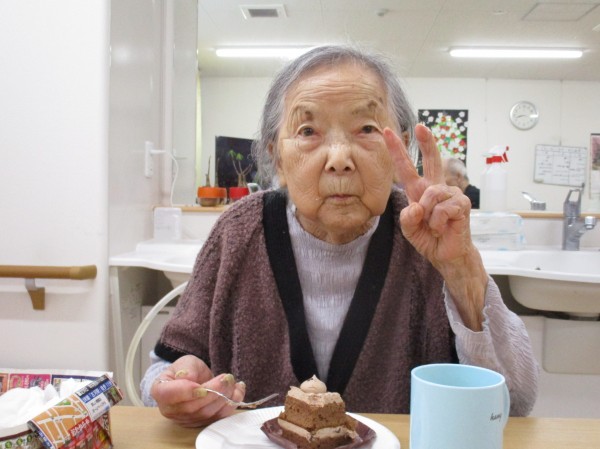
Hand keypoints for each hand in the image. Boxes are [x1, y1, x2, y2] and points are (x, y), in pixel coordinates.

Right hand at [151, 355, 245, 426]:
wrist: (193, 379)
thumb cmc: (186, 369)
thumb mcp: (185, 362)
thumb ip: (186, 368)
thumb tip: (187, 377)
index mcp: (160, 391)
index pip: (168, 395)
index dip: (186, 392)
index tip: (201, 385)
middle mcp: (171, 410)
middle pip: (191, 407)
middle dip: (212, 392)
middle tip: (226, 378)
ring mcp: (186, 419)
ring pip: (206, 413)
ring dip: (223, 397)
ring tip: (232, 381)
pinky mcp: (202, 422)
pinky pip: (218, 417)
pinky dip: (231, 403)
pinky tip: (238, 389)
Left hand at [385, 124, 471, 264]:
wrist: (446, 254)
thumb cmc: (429, 238)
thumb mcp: (409, 228)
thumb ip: (408, 217)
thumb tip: (418, 205)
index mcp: (419, 191)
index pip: (407, 167)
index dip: (398, 150)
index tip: (387, 132)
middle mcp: (435, 188)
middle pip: (432, 160)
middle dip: (427, 142)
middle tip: (421, 126)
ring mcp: (451, 194)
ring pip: (431, 194)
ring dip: (428, 214)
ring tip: (434, 225)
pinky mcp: (462, 203)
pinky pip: (442, 208)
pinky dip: (438, 222)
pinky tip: (444, 227)